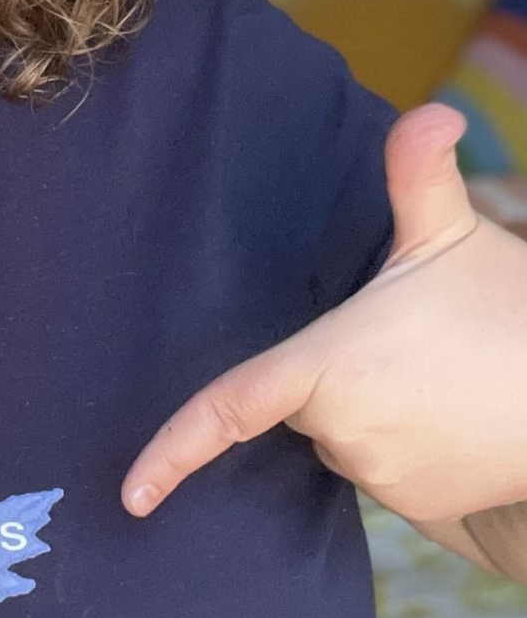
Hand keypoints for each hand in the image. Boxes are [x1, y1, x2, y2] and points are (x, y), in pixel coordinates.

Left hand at [122, 105, 526, 529]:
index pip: (226, 410)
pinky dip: (406, 443)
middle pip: (303, 403)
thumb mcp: (459, 236)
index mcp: (329, 364)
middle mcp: (342, 430)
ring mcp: (378, 474)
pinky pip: (385, 469)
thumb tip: (432, 110)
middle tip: (413, 337)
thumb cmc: (510, 312)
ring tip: (444, 372)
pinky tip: (455, 413)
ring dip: (375, 407)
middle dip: (337, 372)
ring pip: (345, 436)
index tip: (129, 495)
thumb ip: (421, 177)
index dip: (171, 453)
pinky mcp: (416, 507)